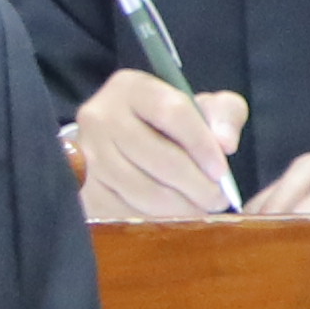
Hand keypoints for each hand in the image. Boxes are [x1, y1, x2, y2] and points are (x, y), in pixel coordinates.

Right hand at [64, 69, 247, 221]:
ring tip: (201, 207)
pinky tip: (174, 216)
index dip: (202, 145)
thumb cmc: (170, 124)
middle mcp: (101, 117)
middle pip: (159, 157)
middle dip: (198, 185)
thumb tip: (225, 144)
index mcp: (132, 88)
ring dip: (181, 207)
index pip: (172, 112)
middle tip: (218, 199)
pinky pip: (127, 213)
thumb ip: (224, 115)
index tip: (222, 171)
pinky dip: (157, 220)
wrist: (122, 142)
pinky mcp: (84, 189)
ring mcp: (87, 155)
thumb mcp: (203, 107)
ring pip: (144, 191)